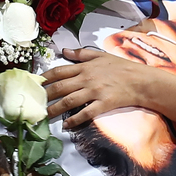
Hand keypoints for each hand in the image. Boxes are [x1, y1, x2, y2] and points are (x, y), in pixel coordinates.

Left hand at [43, 46, 175, 127]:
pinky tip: (66, 125)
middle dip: (45, 95)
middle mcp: (86, 79)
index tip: (34, 83)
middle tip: (33, 102)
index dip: (45, 78)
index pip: (59, 71)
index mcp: (85, 67)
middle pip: (60, 87)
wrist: (141, 81)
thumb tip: (63, 50)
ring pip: (68, 101)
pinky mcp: (102, 104)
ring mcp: (94, 92)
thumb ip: (81, 54)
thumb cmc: (122, 67)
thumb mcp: (101, 55)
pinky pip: (85, 113)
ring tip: (44, 115)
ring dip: (54, 109)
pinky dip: (74, 120)